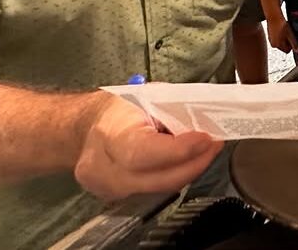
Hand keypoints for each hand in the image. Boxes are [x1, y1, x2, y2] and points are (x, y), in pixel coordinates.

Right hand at [75, 95, 222, 200]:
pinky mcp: (117, 199)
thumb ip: (170, 110)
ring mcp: (109, 190)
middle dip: (195, 163)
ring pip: (161, 188)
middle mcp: (104, 170)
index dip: (180, 150)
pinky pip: (155, 190)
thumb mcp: (142, 97)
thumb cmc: (116, 108)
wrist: (81, 129)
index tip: (207, 139)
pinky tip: (187, 161)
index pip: (144, 153)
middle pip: (159, 179)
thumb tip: (203, 118)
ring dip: (189, 169)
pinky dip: (174, 175)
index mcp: (108, 136)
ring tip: (206, 151)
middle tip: (216, 145)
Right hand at [267, 14, 297, 53]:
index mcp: (278, 45)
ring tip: (284, 31)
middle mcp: (273, 44)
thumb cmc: (282, 25)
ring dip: (283, 39)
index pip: (287, 51)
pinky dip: (279, 36)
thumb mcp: (290, 35)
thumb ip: (294, 44)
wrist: (274, 17)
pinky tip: (280, 30)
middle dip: (287, 42)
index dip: (291, 45)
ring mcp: (270, 40)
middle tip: (288, 34)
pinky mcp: (269, 36)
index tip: (292, 38)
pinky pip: (277, 39)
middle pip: (283, 47)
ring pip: (280, 43)